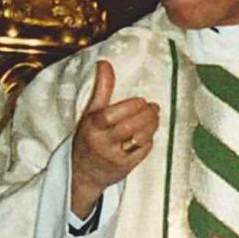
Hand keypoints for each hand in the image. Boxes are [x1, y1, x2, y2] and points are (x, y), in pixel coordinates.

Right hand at [69, 60, 159, 217]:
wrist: (83, 174)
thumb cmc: (89, 138)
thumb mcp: (90, 114)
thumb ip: (101, 89)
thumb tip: (104, 63)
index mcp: (91, 127)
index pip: (110, 116)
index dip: (129, 108)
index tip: (141, 100)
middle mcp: (101, 143)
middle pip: (128, 128)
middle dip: (145, 115)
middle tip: (153, 107)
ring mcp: (113, 157)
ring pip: (138, 139)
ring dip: (151, 126)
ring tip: (155, 116)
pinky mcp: (124, 168)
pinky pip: (142, 152)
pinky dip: (149, 140)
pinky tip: (149, 133)